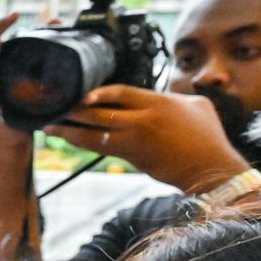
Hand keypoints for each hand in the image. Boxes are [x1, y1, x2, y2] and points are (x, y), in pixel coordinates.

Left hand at [45, 85, 250, 193]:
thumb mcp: (196, 106)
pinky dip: (83, 143)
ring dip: (69, 131)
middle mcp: (144, 119)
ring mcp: (137, 139)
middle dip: (74, 111)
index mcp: (158, 102)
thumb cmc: (207, 136)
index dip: (98, 92)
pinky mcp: (133, 157)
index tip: (79, 93)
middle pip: (100, 113)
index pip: (121, 92)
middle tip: (53, 108)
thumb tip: (154, 95)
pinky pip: (101, 149)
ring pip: (95, 134)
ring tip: (50, 127)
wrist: (211, 168)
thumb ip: (171, 97)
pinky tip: (70, 139)